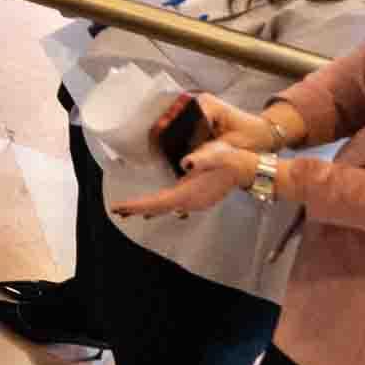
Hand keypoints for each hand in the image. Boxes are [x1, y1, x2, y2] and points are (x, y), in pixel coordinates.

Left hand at [109, 139, 260, 220]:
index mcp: (189, 193)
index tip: (119, 207)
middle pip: (158, 208)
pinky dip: (159, 205)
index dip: (138, 205)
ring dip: (147, 208)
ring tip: (129, 210)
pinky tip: (154, 206)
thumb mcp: (215, 154)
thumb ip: (201, 159)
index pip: (158, 202)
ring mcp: (195, 202)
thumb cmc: (229, 159)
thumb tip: (187, 162)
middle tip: (117, 210)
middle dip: (137, 209)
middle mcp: (190, 201)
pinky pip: (173, 205)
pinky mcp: (198, 198)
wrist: (247, 168)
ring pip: (165, 208)